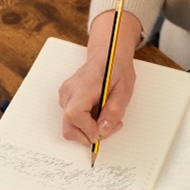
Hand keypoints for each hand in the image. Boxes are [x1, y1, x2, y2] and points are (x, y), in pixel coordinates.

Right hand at [58, 9, 141, 144]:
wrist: (106, 55)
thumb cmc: (116, 69)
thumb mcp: (124, 89)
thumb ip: (114, 110)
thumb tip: (103, 130)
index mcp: (84, 86)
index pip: (74, 114)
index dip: (88, 128)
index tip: (103, 129)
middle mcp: (69, 92)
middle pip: (68, 126)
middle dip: (89, 135)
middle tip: (110, 126)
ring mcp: (65, 96)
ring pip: (70, 126)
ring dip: (89, 130)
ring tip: (107, 119)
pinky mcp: (66, 99)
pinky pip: (72, 120)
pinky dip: (86, 124)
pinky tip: (99, 114)